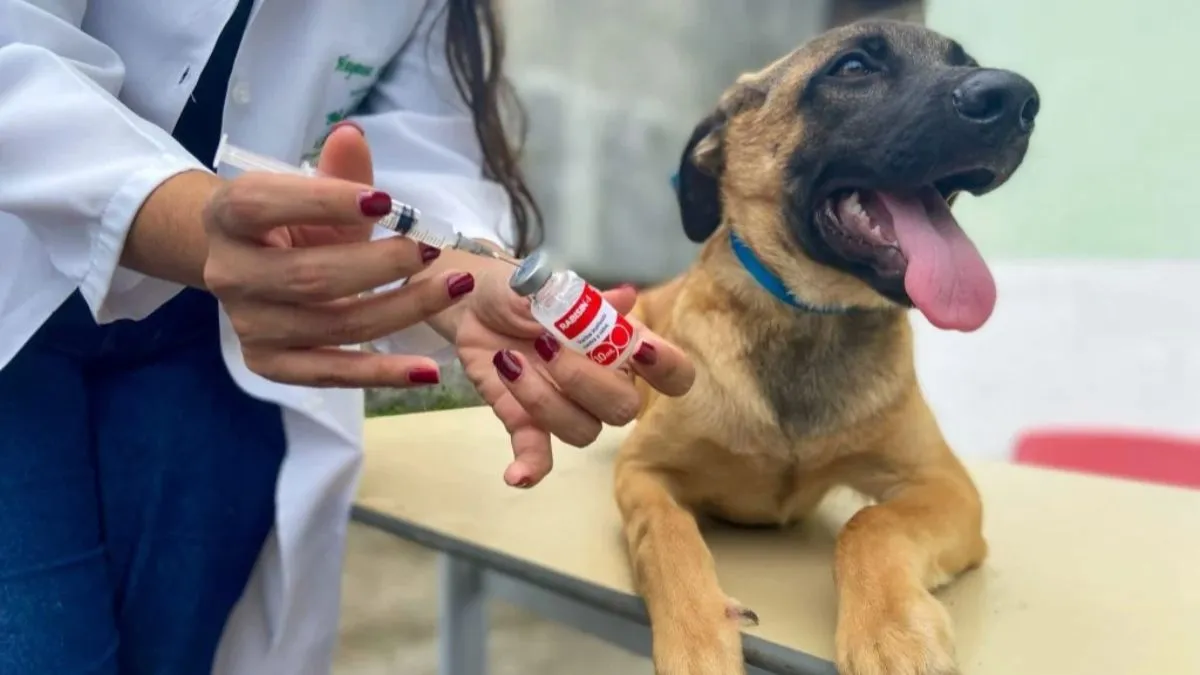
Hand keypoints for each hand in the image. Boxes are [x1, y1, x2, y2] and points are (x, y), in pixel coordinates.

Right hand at [201, 123, 475, 386]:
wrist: (252, 263)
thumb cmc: (293, 221)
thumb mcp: (316, 192)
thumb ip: (338, 171)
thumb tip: (353, 136)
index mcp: (229, 215)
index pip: (266, 205)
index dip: (324, 201)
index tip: (387, 202)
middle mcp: (229, 273)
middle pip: (310, 277)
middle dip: (381, 265)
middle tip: (432, 249)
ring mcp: (248, 325)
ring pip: (333, 326)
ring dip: (402, 310)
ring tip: (454, 288)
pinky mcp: (269, 364)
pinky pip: (331, 374)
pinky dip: (382, 374)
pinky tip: (429, 370)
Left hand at [453, 263, 695, 487]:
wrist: (474, 306)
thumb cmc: (523, 293)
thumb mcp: (548, 286)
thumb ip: (581, 300)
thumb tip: (626, 298)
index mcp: (621, 345)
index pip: (672, 372)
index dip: (668, 370)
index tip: (642, 352)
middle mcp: (603, 382)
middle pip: (624, 408)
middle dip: (586, 381)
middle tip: (546, 346)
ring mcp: (567, 407)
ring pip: (582, 431)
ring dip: (544, 401)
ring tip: (510, 362)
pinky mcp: (529, 423)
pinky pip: (540, 455)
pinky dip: (531, 467)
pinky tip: (515, 475)